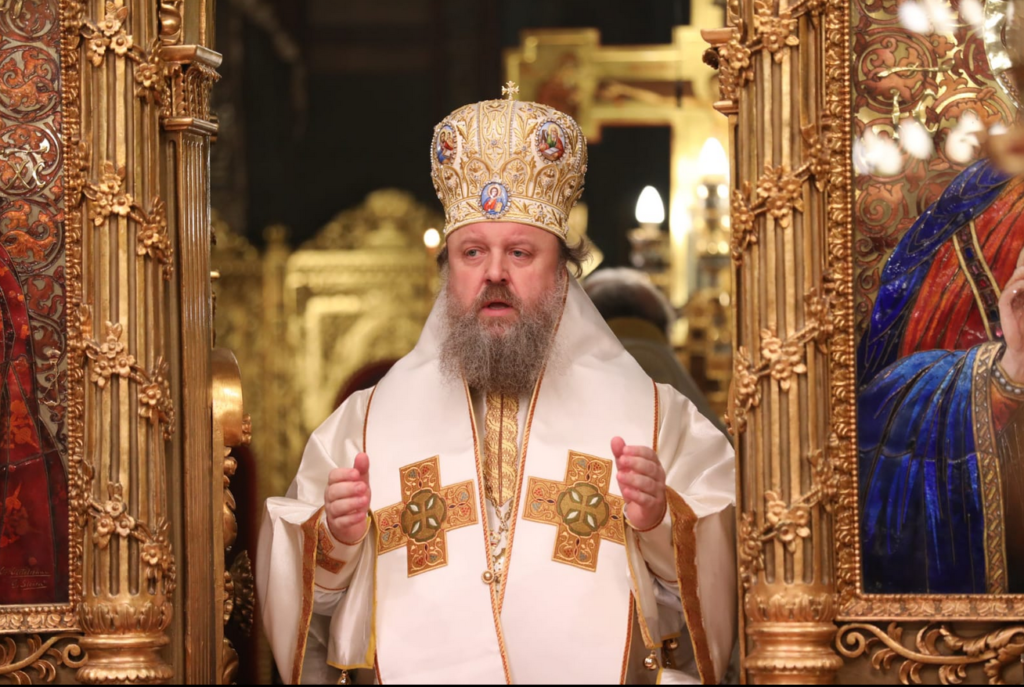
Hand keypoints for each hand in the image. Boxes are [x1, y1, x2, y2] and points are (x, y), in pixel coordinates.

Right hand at [323, 452, 370, 543]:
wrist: (355, 521)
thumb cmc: (355, 497)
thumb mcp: (361, 482)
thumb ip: (361, 469)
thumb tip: (362, 454)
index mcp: (335, 483)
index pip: (333, 476)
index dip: (344, 474)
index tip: (356, 474)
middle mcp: (330, 497)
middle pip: (333, 491)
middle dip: (348, 488)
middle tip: (363, 487)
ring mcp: (332, 512)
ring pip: (336, 507)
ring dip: (351, 503)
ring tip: (365, 500)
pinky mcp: (337, 525)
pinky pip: (341, 522)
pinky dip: (351, 519)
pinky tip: (361, 515)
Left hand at [611, 436, 666, 531]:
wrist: (644, 512)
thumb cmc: (636, 487)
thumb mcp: (626, 470)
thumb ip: (621, 455)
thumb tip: (615, 439)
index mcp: (654, 465)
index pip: (650, 454)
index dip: (638, 451)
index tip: (624, 450)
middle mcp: (658, 477)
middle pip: (651, 468)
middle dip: (636, 463)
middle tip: (621, 460)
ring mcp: (657, 492)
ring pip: (648, 484)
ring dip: (633, 479)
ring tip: (619, 476)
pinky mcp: (653, 505)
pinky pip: (646, 500)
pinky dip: (636, 495)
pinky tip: (626, 491)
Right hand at [999, 245, 1023, 383]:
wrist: (1023, 351)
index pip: (1022, 275)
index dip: (1023, 261)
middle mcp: (1016, 296)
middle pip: (1017, 274)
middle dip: (1023, 265)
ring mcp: (1009, 303)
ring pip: (1012, 283)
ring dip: (1021, 276)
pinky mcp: (1004, 312)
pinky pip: (1006, 297)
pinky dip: (1014, 289)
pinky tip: (1021, 285)